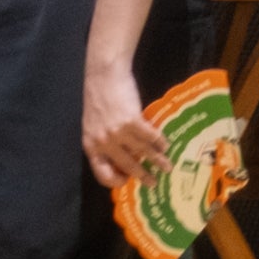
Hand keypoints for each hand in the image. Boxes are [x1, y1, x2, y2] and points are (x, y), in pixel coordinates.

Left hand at [83, 56, 167, 189]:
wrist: (103, 75)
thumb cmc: (98, 99)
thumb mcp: (93, 126)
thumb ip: (104, 142)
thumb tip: (123, 159)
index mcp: (91, 146)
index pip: (102, 174)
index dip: (116, 182)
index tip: (128, 181)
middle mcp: (104, 142)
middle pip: (127, 166)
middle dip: (143, 176)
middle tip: (153, 183)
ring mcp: (118, 132)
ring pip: (142, 152)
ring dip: (157, 161)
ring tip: (167, 167)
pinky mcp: (132, 120)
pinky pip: (150, 136)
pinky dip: (159, 142)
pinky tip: (165, 145)